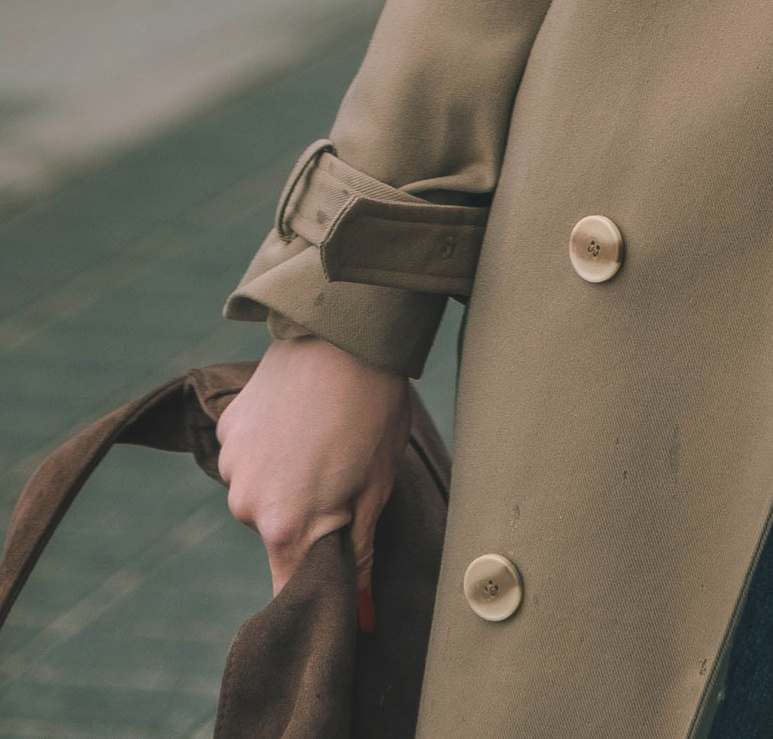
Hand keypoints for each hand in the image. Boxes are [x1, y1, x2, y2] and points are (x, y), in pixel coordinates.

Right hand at [218, 336, 411, 598]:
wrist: (344, 329)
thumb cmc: (372, 410)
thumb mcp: (376, 486)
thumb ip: (358, 554)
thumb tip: (359, 613)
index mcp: (284, 527)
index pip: (288, 583)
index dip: (312, 581)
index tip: (333, 565)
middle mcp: (246, 503)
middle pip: (276, 531)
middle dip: (307, 515)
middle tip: (343, 472)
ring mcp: (232, 463)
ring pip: (261, 490)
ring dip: (286, 475)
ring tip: (323, 433)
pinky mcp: (228, 426)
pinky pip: (249, 452)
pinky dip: (271, 442)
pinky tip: (300, 413)